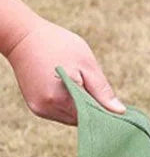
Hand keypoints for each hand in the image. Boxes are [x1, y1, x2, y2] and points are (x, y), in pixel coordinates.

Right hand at [6, 19, 124, 124]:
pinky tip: (70, 89)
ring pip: (72, 118)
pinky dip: (69, 105)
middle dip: (94, 109)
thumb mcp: (86, 65)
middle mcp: (48, 108)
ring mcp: (40, 109)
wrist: (22, 36)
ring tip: (82, 86)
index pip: (93, 118)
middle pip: (82, 120)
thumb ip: (102, 91)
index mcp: (61, 99)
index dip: (106, 113)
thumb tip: (119, 112)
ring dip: (81, 107)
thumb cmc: (57, 45)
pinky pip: (61, 112)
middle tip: (99, 91)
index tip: (118, 107)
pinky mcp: (36, 107)